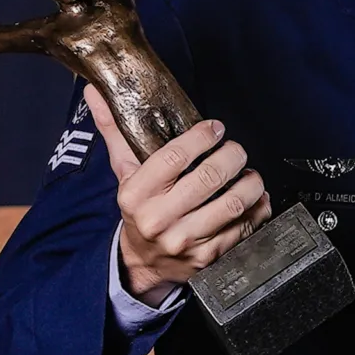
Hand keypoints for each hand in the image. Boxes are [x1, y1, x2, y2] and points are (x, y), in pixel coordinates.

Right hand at [84, 85, 269, 301]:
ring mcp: (186, 241)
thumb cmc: (139, 210)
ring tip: (249, 173)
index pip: (173, 157)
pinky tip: (255, 197)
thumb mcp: (124, 173)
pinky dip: (258, 207)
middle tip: (236, 149)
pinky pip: (246, 227)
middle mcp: (159, 219)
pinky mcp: (209, 257)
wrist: (143, 263)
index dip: (200, 137)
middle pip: (208, 178)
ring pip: (233, 204)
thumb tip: (96, 92)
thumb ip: (115, 132)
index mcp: (136, 195)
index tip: (214, 129)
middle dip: (232, 156)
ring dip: (251, 182)